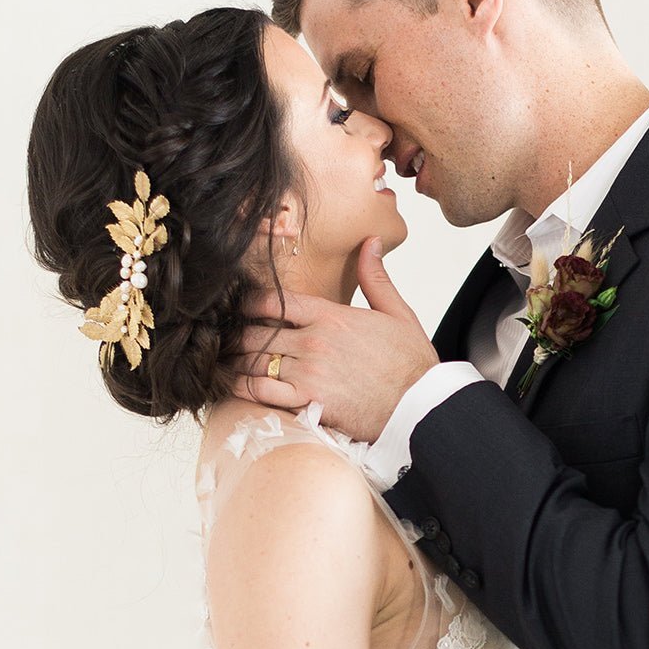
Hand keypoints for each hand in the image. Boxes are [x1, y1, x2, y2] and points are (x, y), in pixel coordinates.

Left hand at [233, 237, 438, 440]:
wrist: (420, 405)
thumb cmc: (411, 363)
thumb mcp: (398, 312)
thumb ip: (376, 277)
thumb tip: (370, 242)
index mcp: (332, 316)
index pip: (276, 300)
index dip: (251, 302)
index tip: (242, 307)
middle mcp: (314, 340)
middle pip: (257, 331)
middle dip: (239, 335)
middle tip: (229, 339)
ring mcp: (308, 371)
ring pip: (253, 360)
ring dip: (237, 360)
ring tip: (228, 361)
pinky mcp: (306, 400)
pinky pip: (259, 390)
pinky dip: (241, 387)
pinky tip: (235, 385)